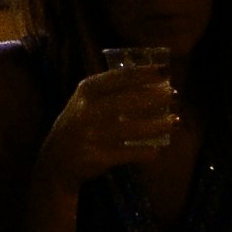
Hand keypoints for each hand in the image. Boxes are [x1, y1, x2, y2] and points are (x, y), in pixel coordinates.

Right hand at [48, 58, 185, 184]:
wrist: (56, 161)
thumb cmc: (79, 124)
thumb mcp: (85, 101)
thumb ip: (109, 90)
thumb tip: (150, 81)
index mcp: (86, 91)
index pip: (120, 77)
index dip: (145, 73)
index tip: (166, 71)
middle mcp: (88, 110)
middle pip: (130, 100)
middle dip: (156, 97)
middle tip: (175, 95)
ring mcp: (92, 134)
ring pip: (133, 128)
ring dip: (158, 125)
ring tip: (175, 121)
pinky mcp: (98, 157)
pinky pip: (129, 153)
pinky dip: (146, 152)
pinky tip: (159, 149)